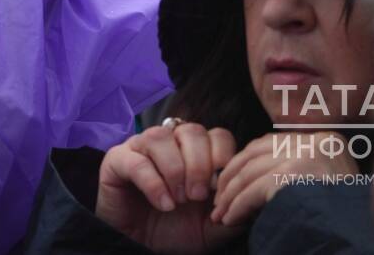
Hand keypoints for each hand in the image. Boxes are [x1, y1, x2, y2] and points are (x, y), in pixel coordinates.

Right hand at [96, 123, 244, 253]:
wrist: (142, 248)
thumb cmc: (179, 232)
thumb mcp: (215, 225)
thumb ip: (235, 209)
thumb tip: (256, 195)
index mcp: (195, 151)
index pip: (217, 134)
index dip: (222, 156)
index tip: (220, 188)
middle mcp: (169, 142)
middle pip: (191, 131)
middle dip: (199, 165)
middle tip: (198, 196)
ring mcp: (140, 148)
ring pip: (160, 137)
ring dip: (175, 169)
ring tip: (179, 199)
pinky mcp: (116, 160)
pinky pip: (136, 160)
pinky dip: (153, 183)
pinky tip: (163, 204)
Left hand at [212, 131, 357, 225]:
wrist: (359, 240)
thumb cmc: (341, 219)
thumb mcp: (324, 182)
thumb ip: (295, 167)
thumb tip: (247, 168)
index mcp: (327, 140)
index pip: (271, 143)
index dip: (245, 163)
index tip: (230, 182)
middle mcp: (317, 142)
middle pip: (257, 153)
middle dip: (232, 178)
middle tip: (219, 200)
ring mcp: (306, 156)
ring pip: (251, 172)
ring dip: (230, 196)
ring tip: (220, 214)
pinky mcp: (294, 175)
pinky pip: (254, 190)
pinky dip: (237, 206)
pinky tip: (230, 218)